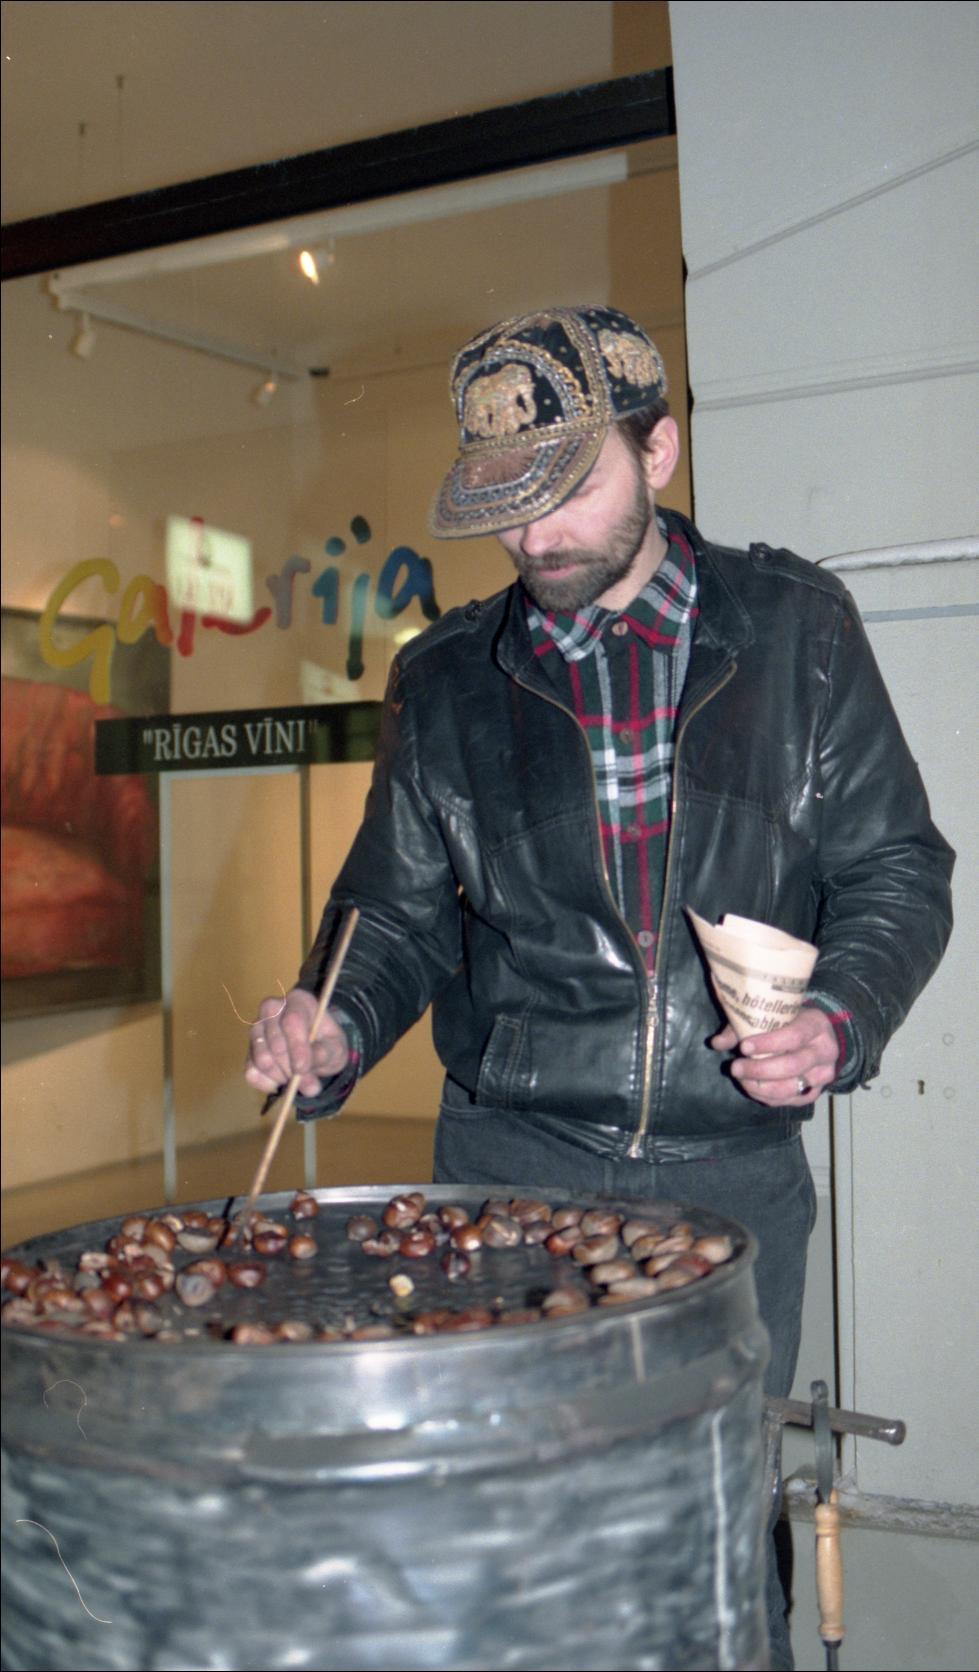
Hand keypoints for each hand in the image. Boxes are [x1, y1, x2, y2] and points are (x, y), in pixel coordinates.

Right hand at [244, 987, 349, 1098]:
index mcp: (298, 1001)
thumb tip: (304, 1075)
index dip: (297, 1048)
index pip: (292, 1021)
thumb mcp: (335, 1047)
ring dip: (282, 1076)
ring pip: (262, 1059)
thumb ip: (324, 1055)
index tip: (303, 1069)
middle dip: (292, 1069)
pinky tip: (282, 1080)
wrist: (315, 1047)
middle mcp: (271, 1009)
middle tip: (309, 1082)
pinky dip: (268, 1083)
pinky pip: (252, 1073)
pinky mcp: (248, 1049)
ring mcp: (256, 1028)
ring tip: (297, 1077)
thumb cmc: (326, 1042)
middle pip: (276, 1044)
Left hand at [710, 1006, 838, 1106]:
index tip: (744, 1047)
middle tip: (735, 1067)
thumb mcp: (773, 1015)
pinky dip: (766, 1097)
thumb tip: (716, 1043)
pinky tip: (751, 1087)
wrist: (819, 1037)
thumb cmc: (790, 1022)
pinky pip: (789, 1100)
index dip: (768, 1043)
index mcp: (815, 1026)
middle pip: (792, 1066)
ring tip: (741, 1079)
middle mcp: (824, 1051)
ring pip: (790, 1088)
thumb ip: (744, 1026)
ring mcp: (823, 1075)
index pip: (793, 1036)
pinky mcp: (815, 1092)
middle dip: (759, 1070)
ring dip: (760, 1087)